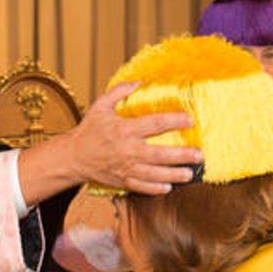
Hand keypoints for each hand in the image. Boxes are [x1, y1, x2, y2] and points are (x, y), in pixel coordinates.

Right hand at [67, 82, 202, 194]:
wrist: (73, 157)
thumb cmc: (89, 131)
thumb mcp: (100, 106)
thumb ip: (119, 92)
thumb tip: (138, 82)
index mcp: (124, 130)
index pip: (154, 124)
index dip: (174, 121)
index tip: (190, 120)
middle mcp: (127, 150)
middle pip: (160, 154)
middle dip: (181, 155)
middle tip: (199, 155)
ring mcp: (125, 168)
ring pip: (154, 174)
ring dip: (174, 175)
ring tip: (190, 174)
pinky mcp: (122, 180)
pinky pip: (142, 187)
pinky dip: (155, 188)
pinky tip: (169, 186)